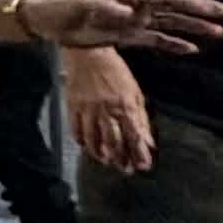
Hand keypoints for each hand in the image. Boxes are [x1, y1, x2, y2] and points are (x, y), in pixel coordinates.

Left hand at [22, 0, 222, 55]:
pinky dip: (172, 45)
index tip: (213, 8)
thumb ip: (106, 10)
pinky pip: (155, 40)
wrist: (48, 21)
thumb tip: (131, 13)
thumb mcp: (83, 8)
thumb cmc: (64, 9)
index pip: (165, 0)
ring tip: (217, 34)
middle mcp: (135, 8)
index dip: (190, 4)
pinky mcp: (125, 36)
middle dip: (199, 14)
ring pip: (169, 25)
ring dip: (191, 30)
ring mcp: (132, 22)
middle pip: (173, 10)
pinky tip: (190, 51)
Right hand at [64, 43, 153, 172]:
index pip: (134, 136)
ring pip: (94, 139)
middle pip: (114, 142)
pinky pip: (76, 130)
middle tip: (125, 170)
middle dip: (121, 158)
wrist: (89, 53)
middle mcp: (107, 110)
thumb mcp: (135, 92)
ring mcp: (88, 110)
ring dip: (101, 154)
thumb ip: (141, 118)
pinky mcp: (73, 107)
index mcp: (126, 106)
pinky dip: (82, 141)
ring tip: (106, 161)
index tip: (143, 166)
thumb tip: (148, 140)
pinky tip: (87, 147)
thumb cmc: (116, 71)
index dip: (139, 153)